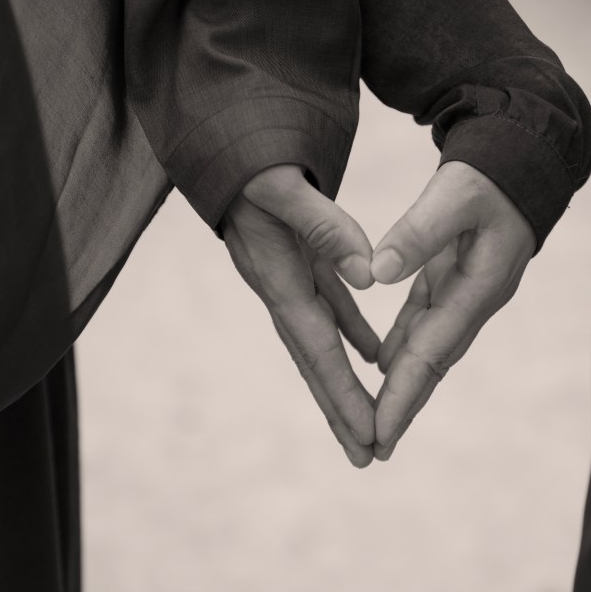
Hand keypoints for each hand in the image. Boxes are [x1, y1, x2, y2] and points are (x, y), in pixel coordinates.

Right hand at [224, 165, 379, 467]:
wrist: (219, 135)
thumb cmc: (247, 155)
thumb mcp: (283, 183)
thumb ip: (324, 226)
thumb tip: (370, 276)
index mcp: (277, 276)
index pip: (317, 348)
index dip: (343, 394)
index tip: (369, 435)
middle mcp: (279, 286)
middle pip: (314, 361)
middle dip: (341, 409)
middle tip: (369, 456)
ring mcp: (286, 276)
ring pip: (321, 341)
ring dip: (343, 382)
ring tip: (368, 423)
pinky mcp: (295, 260)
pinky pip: (328, 306)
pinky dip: (350, 331)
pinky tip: (370, 353)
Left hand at [369, 161, 536, 459]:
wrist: (523, 159)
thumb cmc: (492, 174)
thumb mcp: (455, 194)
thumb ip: (417, 232)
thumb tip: (375, 273)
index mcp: (478, 289)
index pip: (432, 353)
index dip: (405, 395)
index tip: (381, 431)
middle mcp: (473, 300)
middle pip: (432, 364)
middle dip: (405, 406)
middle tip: (374, 448)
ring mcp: (464, 292)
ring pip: (428, 348)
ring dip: (404, 384)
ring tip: (378, 421)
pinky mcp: (452, 277)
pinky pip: (423, 321)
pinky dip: (403, 345)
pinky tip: (382, 363)